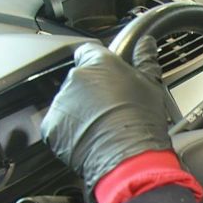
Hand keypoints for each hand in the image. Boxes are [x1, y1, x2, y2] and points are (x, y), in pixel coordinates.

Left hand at [41, 38, 172, 192]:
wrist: (128, 158)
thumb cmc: (142, 122)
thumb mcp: (151, 85)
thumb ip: (145, 59)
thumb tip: (146, 43)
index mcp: (99, 63)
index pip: (88, 51)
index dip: (98, 65)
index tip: (106, 77)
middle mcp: (76, 78)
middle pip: (79, 79)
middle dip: (90, 91)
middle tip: (110, 109)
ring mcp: (61, 101)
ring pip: (68, 102)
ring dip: (79, 111)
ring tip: (101, 127)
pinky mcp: (51, 125)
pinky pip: (58, 124)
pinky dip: (69, 131)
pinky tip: (88, 138)